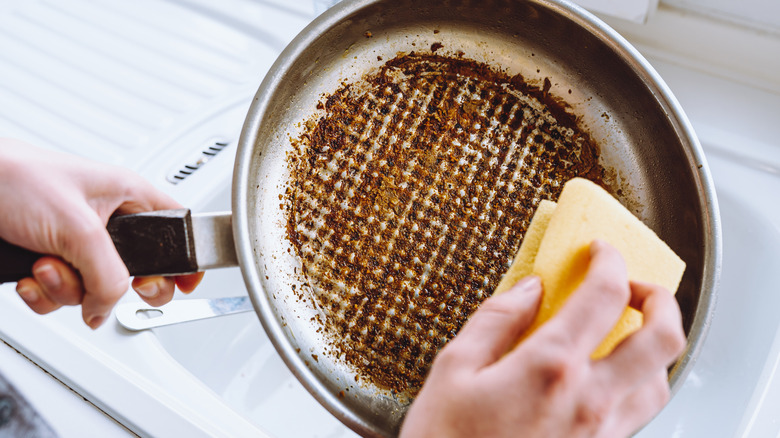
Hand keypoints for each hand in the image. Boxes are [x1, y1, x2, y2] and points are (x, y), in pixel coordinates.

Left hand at [0, 138, 202, 328]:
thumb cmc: (13, 177)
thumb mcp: (78, 228)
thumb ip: (108, 274)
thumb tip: (110, 306)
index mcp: (128, 196)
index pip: (176, 229)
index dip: (185, 258)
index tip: (187, 284)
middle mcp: (106, 222)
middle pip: (137, 272)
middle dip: (113, 286)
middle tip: (106, 288)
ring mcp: (76, 244)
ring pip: (94, 289)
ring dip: (66, 288)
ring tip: (46, 265)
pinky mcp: (49, 260)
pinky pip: (62, 296)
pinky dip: (43, 294)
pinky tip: (30, 274)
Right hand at [400, 240, 685, 437]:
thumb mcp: (453, 369)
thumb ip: (496, 320)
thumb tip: (528, 289)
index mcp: (550, 367)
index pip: (604, 294)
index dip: (608, 259)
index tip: (598, 250)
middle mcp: (589, 400)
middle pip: (661, 337)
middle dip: (658, 297)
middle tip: (632, 285)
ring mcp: (600, 432)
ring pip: (660, 380)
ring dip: (654, 345)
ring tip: (627, 330)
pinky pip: (640, 413)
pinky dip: (639, 383)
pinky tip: (609, 378)